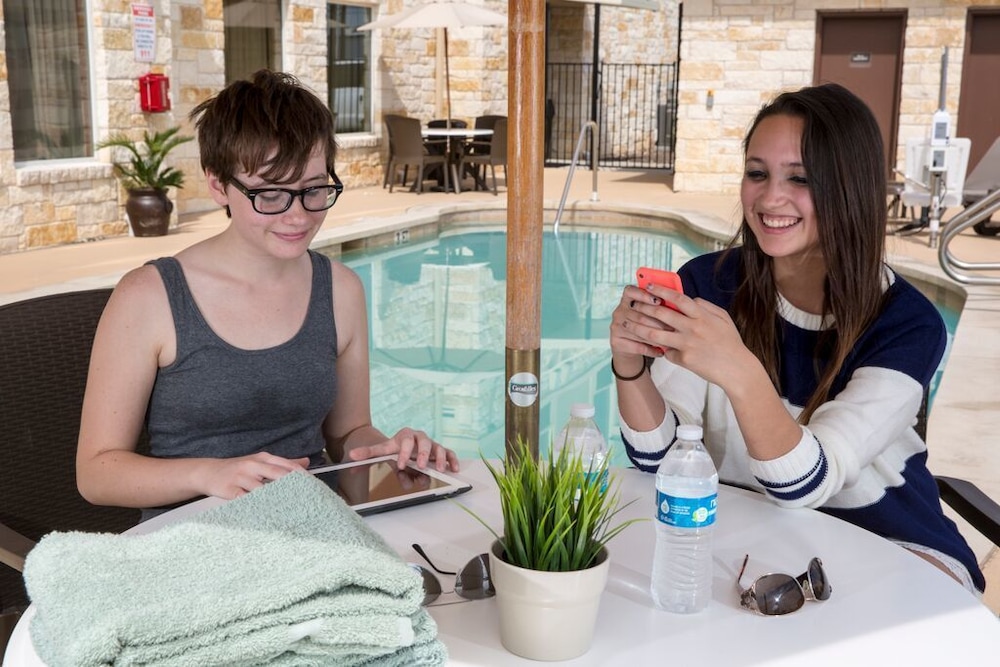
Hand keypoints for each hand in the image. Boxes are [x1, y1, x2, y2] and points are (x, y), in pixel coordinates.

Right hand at [199, 452, 309, 499]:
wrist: (208, 472)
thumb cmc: (237, 468)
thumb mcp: (259, 461)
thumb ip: (282, 463)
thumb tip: (305, 462)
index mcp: (262, 458)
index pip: (285, 465)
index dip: (300, 474)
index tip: (312, 484)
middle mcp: (252, 465)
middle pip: (277, 474)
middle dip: (292, 486)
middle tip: (305, 497)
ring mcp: (241, 477)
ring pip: (262, 488)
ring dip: (275, 498)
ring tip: (290, 508)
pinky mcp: (230, 490)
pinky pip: (246, 499)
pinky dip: (257, 505)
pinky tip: (266, 512)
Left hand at [347, 428, 459, 471]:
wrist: (404, 446)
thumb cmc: (395, 449)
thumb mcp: (381, 451)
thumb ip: (367, 454)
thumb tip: (351, 457)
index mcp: (405, 436)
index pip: (406, 441)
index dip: (404, 453)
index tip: (400, 465)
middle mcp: (420, 439)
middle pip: (425, 442)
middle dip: (424, 454)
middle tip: (421, 466)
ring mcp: (432, 445)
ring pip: (439, 448)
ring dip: (440, 458)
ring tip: (439, 469)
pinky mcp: (441, 452)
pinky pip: (449, 454)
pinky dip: (452, 460)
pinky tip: (453, 469)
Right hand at [610, 284, 677, 361]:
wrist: (628, 346)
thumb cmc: (646, 324)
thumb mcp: (649, 313)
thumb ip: (659, 306)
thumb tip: (677, 304)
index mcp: (627, 299)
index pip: (630, 291)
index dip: (643, 295)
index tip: (659, 301)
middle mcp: (619, 312)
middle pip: (639, 315)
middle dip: (658, 322)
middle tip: (675, 327)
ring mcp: (615, 327)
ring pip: (639, 332)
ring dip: (657, 338)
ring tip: (671, 342)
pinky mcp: (616, 342)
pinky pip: (637, 346)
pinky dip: (651, 350)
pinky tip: (661, 352)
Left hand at [614, 282, 752, 389]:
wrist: (737, 369)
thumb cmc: (730, 342)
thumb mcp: (723, 318)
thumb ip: (705, 306)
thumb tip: (690, 299)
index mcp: (702, 315)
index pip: (677, 298)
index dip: (660, 290)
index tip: (647, 285)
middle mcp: (693, 328)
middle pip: (661, 314)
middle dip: (643, 307)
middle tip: (631, 304)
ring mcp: (687, 344)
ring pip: (655, 334)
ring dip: (638, 327)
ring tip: (627, 324)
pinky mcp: (684, 360)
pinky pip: (666, 352)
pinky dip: (662, 350)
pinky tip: (656, 349)